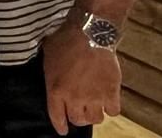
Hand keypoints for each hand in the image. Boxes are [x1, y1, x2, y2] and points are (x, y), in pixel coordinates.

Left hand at [43, 17, 121, 133]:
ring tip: (93, 105)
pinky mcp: (112, 93)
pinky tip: (108, 100)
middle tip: (80, 111)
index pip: (57, 117)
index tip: (63, 131)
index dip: (60, 126)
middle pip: (78, 120)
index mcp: (56, 90)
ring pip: (96, 119)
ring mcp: (94, 97)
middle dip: (78, 117)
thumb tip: (51, 77)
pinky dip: (111, 108)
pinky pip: (113, 111)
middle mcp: (74, 98)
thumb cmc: (65, 40)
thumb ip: (50, 73)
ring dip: (94, 114)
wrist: (90, 33)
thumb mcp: (48, 56)